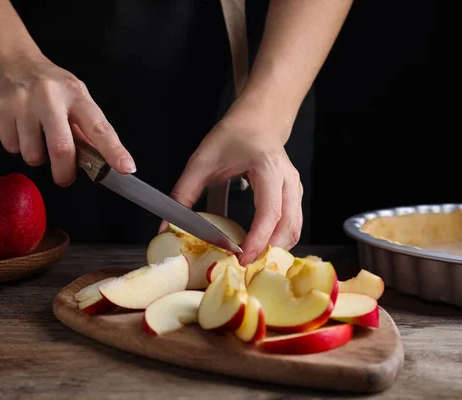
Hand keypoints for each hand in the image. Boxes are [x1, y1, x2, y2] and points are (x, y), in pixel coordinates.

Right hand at [0, 53, 135, 185]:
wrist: (8, 57)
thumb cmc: (48, 84)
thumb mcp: (74, 97)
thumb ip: (86, 129)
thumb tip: (100, 161)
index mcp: (77, 96)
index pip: (100, 128)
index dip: (114, 151)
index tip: (126, 168)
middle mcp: (51, 97)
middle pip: (62, 148)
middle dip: (65, 172)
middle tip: (65, 178)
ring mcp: (24, 103)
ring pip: (33, 154)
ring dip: (37, 156)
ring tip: (35, 138)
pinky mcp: (0, 109)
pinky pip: (11, 147)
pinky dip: (16, 145)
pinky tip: (18, 128)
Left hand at [167, 107, 303, 265]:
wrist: (258, 120)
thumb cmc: (233, 135)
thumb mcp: (202, 161)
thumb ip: (183, 193)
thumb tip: (166, 227)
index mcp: (267, 167)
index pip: (269, 211)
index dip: (258, 239)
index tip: (241, 258)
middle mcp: (288, 179)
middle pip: (289, 225)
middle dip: (269, 251)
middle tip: (244, 269)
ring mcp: (295, 188)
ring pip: (295, 228)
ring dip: (275, 250)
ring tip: (251, 264)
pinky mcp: (294, 196)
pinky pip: (292, 225)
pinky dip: (278, 241)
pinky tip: (259, 251)